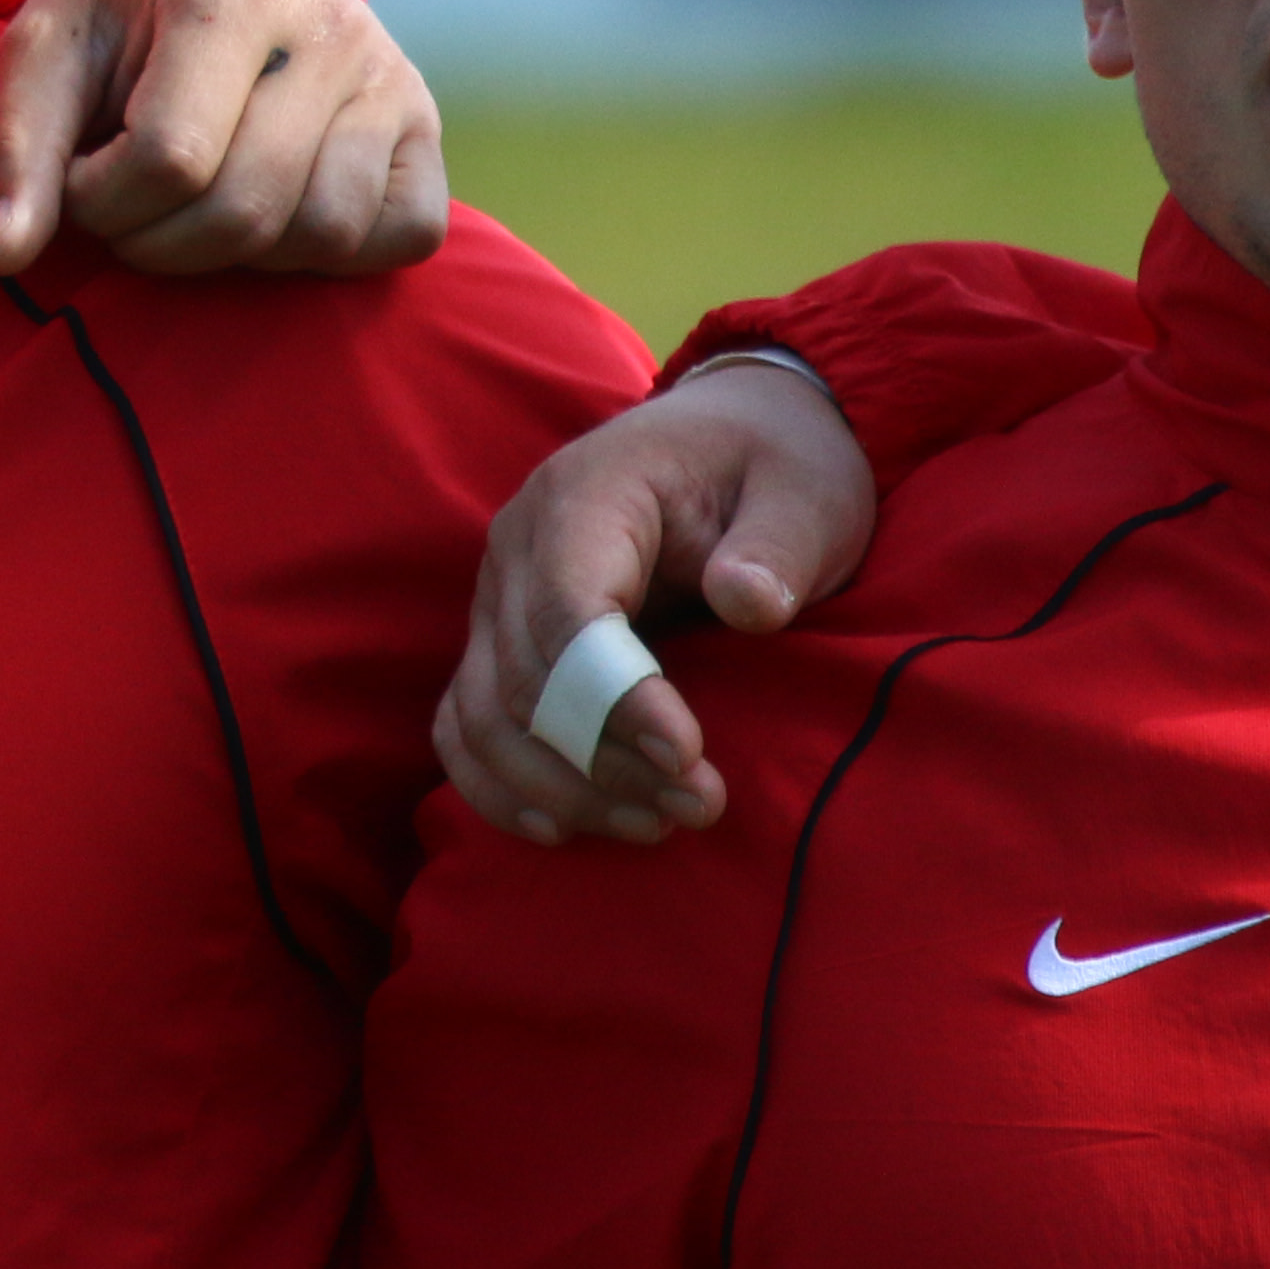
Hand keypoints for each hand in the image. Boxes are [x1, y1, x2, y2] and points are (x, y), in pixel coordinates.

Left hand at [0, 0, 446, 279]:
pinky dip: (334, 251)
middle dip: (158, 241)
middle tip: (126, 203)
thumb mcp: (44, 46)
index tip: (79, 175)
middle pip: (245, 209)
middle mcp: (327, 22)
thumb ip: (16, 147)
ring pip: (324, 233)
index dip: (102, 200)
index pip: (170, 157)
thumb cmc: (114, 3)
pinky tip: (272, 211)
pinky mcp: (423, 122)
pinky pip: (403, 233)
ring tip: (194, 202)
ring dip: (239, 254)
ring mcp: (388, 73)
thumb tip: (5, 257)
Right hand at [431, 356, 874, 844]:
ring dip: (559, 786)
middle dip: (604, 758)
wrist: (737, 438)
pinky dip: (498, 786)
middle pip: (521, 676)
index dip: (616, 695)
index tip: (688, 757)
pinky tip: (561, 830)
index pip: (569, 608)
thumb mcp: (805, 493)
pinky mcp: (500, 641)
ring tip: (657, 824)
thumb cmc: (774, 467)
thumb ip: (777, 547)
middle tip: (700, 806)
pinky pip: (464, 724)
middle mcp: (519, 544)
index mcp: (585, 493)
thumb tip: (748, 604)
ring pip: (482, 714)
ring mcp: (498, 595)